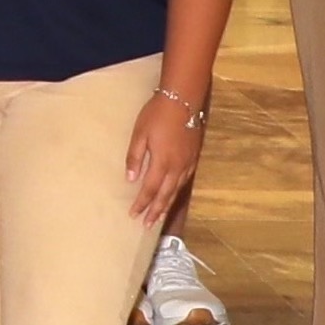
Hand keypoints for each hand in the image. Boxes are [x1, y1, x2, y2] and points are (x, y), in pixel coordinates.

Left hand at [123, 86, 206, 222]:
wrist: (183, 99)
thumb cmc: (157, 114)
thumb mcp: (139, 133)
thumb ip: (135, 157)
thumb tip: (130, 179)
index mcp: (162, 162)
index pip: (150, 189)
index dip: (142, 204)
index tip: (133, 215)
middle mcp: (177, 166)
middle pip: (165, 195)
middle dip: (155, 211)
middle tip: (147, 225)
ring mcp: (188, 162)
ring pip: (177, 189)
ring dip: (167, 204)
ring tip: (159, 216)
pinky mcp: (193, 157)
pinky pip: (185, 180)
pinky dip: (177, 191)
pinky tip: (173, 194)